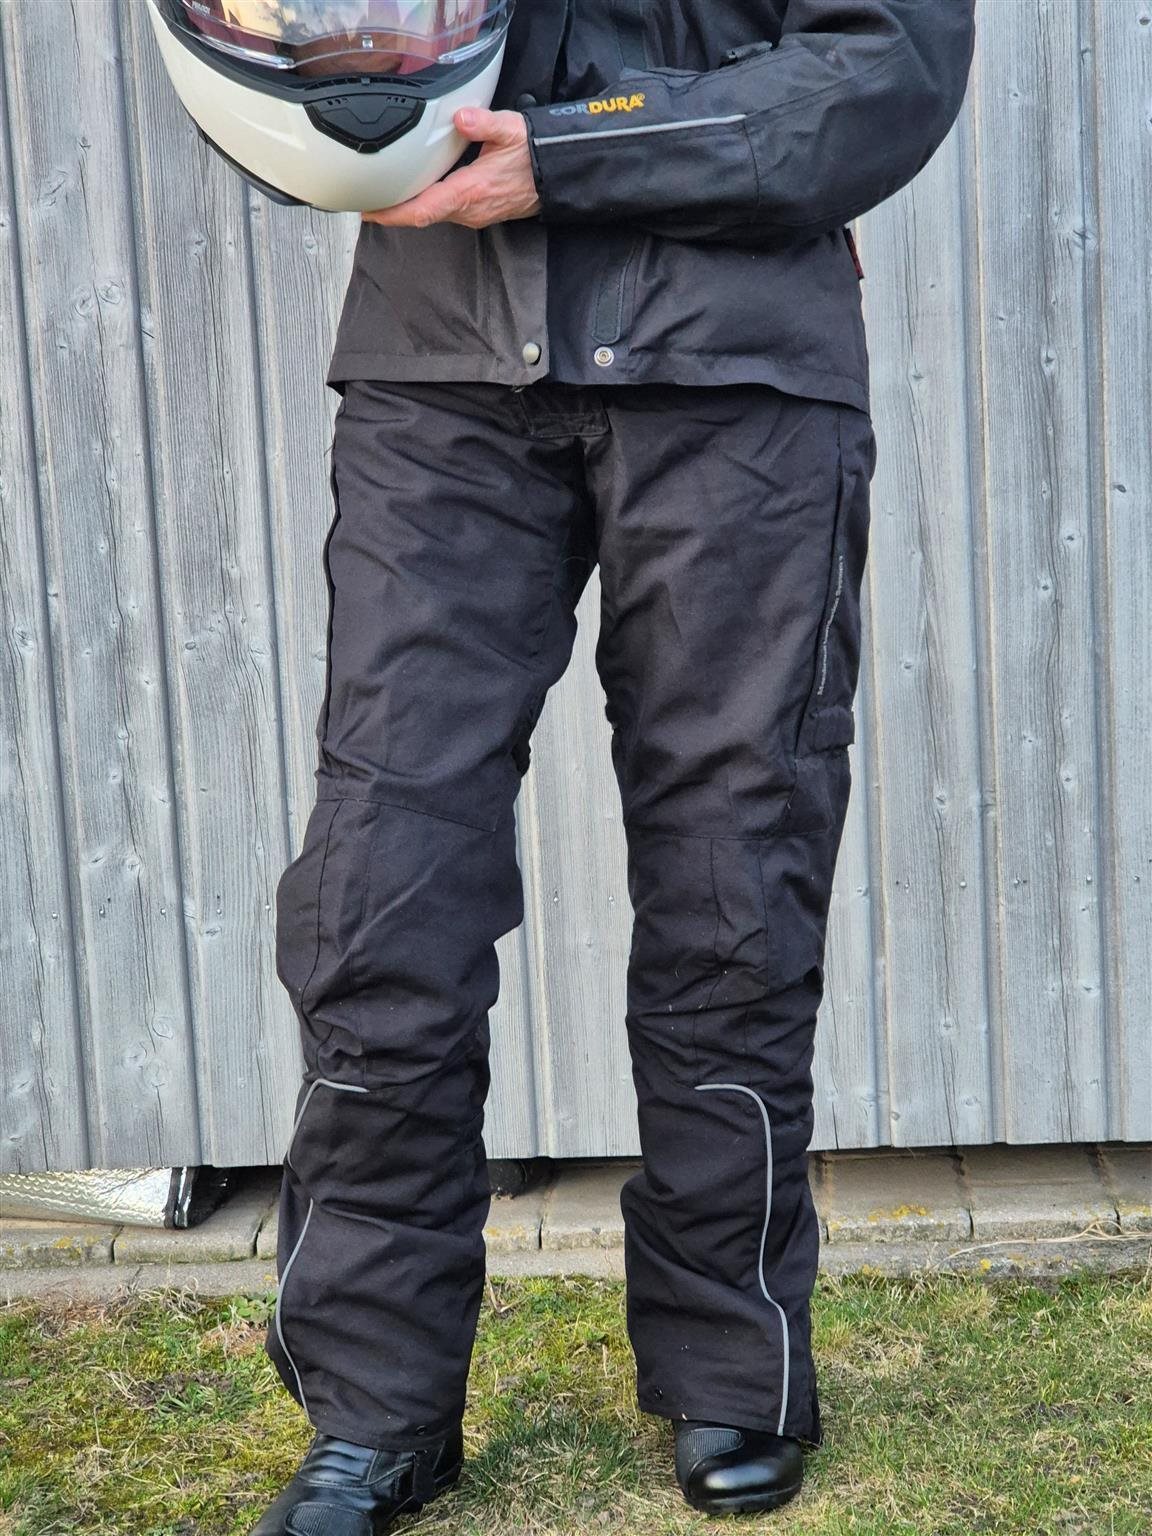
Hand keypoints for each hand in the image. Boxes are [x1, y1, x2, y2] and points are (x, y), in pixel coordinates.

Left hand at [362, 108, 540, 229]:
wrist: (555, 176)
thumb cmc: (533, 155)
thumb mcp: (510, 130)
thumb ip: (483, 123)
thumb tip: (461, 118)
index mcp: (470, 192)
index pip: (423, 210)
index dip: (394, 214)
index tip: (370, 212)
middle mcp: (468, 210)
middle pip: (421, 215)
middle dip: (393, 210)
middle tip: (365, 199)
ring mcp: (472, 215)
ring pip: (432, 214)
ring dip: (408, 208)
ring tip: (383, 196)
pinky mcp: (476, 212)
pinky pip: (444, 211)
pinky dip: (424, 205)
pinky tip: (413, 192)